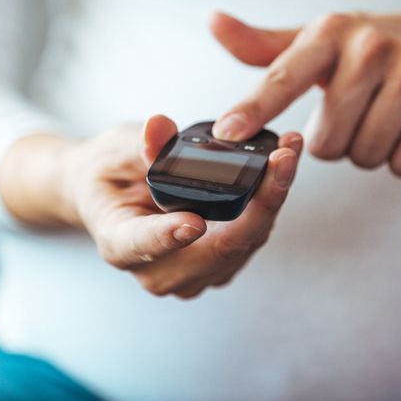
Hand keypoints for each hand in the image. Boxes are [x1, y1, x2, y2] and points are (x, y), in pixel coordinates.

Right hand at [0, 115, 301, 298]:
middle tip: (282, 160)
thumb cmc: (111, 173)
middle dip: (258, 206)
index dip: (170, 236)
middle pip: (217, 250)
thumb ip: (141, 144)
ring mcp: (193, 274)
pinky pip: (253, 237)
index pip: (145, 245)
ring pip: (245, 244)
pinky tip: (284, 167)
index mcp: (120, 244)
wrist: (115, 195)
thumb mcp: (117, 150)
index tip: (194, 222)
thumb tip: (159, 127)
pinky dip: (271, 202)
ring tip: (290, 153)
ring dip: (273, 200)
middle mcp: (158, 271)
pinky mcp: (219, 265)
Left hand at [211, 11, 400, 176]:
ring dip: (371, 150)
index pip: (283, 77)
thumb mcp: (324, 40)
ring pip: (365, 157)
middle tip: (358, 113)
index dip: (253, 109)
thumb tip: (213, 22)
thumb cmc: (378, 48)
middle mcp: (370, 48)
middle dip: (337, 141)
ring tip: (386, 116)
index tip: (227, 135)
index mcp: (330, 34)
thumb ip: (267, 46)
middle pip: (326, 143)